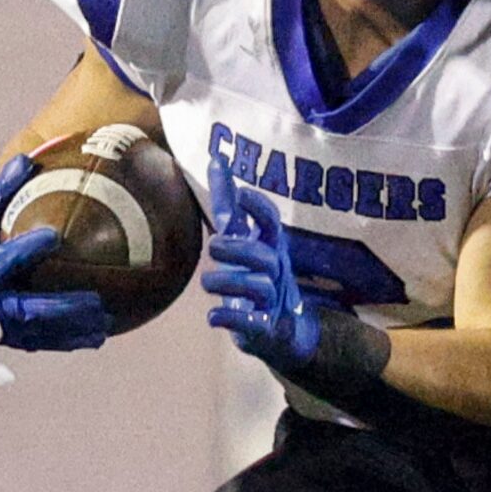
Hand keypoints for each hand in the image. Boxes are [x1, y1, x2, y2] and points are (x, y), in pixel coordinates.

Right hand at [0, 157, 108, 352]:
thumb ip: (0, 192)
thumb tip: (26, 160)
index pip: (3, 261)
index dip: (25, 249)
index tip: (53, 236)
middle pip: (30, 309)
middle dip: (64, 307)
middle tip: (96, 300)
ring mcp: (0, 326)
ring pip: (41, 333)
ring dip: (73, 330)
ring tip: (104, 323)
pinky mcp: (12, 339)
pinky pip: (44, 343)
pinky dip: (70, 342)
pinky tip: (97, 337)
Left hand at [200, 156, 321, 372]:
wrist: (284, 333)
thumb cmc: (259, 278)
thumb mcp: (246, 241)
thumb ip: (229, 206)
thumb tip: (215, 158)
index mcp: (271, 247)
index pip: (271, 222)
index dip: (259, 208)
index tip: (242, 194)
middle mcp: (275, 272)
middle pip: (264, 254)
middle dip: (240, 248)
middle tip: (214, 245)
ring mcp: (271, 302)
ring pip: (258, 286)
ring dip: (229, 282)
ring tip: (206, 283)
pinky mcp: (264, 329)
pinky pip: (250, 322)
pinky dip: (231, 319)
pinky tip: (212, 317)